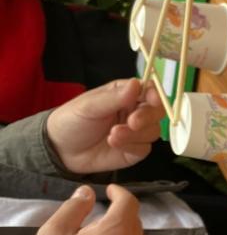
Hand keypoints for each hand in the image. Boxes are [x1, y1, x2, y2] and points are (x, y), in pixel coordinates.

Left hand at [47, 79, 163, 174]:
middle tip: (132, 122)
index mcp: (125, 94)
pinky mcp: (135, 150)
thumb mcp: (89, 106)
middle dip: (147, 116)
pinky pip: (145, 148)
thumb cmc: (72, 121)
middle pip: (157, 111)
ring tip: (112, 136)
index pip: (149, 90)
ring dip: (135, 134)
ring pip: (153, 131)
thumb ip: (114, 97)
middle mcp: (134, 111)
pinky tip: (114, 144)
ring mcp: (136, 132)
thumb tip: (136, 84)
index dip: (155, 94)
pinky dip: (132, 146)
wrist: (61, 150)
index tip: (153, 100)